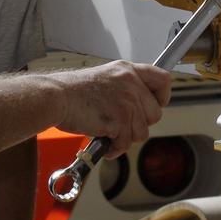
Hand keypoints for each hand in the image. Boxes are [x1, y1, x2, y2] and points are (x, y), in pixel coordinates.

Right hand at [52, 61, 171, 157]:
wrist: (57, 97)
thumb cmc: (74, 92)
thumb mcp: (106, 78)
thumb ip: (125, 87)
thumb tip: (138, 106)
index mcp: (128, 70)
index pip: (163, 79)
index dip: (162, 96)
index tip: (155, 104)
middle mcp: (131, 84)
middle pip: (156, 113)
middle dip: (140, 124)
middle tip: (123, 125)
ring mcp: (127, 102)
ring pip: (142, 132)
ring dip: (126, 138)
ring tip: (110, 133)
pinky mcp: (120, 120)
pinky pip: (126, 143)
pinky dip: (115, 149)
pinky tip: (104, 143)